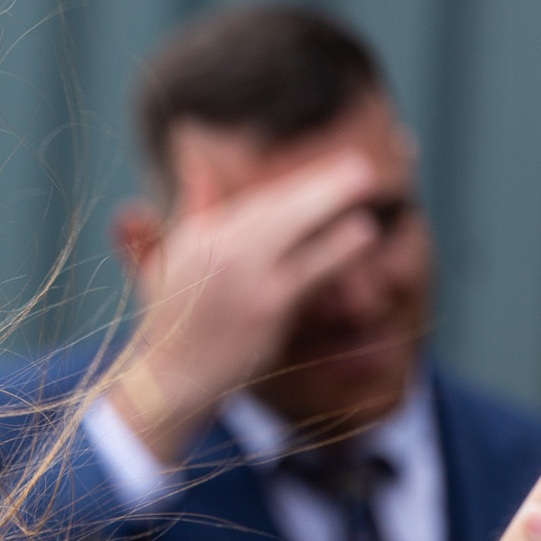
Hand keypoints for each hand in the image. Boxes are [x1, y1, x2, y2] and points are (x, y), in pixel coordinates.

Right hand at [114, 150, 380, 460]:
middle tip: (363, 166)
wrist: (172, 378)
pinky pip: (313, 267)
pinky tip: (362, 233)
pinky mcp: (269, 305)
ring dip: (337, 206)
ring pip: (299, 227)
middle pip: (281, 203)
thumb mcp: (175, 256)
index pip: (259, 198)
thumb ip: (194, 207)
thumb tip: (195, 162)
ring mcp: (246, 276)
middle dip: (326, 182)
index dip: (303, 181)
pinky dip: (340, 247)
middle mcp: (220, 248)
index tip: (335, 169)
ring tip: (368, 190)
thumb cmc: (174, 316)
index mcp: (199, 234)